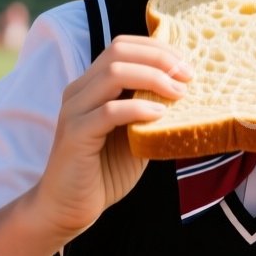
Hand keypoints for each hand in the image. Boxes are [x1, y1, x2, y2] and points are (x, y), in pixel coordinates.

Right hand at [30, 36, 189, 238]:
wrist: (68, 208)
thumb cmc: (104, 172)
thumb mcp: (135, 135)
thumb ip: (150, 111)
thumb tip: (186, 94)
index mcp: (91, 86)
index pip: (121, 46)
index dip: (156, 48)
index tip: (186, 64)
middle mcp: (79, 91)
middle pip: (118, 52)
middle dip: (159, 58)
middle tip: (188, 75)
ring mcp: (74, 111)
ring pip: (113, 74)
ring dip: (153, 79)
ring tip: (179, 93)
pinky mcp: (75, 134)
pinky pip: (109, 111)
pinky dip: (137, 109)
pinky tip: (158, 115)